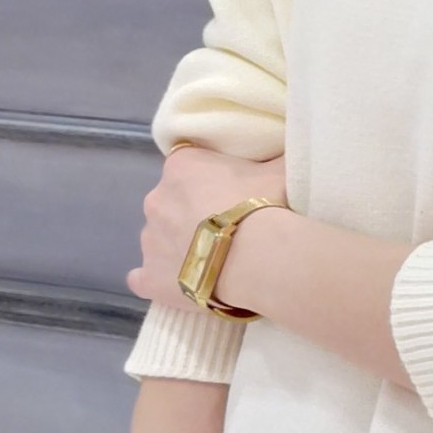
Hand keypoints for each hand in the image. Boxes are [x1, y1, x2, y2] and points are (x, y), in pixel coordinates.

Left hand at [128, 144, 286, 307]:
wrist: (261, 260)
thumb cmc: (270, 207)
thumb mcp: (282, 171)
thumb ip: (277, 158)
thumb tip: (288, 146)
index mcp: (182, 166)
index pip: (189, 165)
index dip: (210, 181)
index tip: (233, 195)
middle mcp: (157, 198)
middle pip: (172, 202)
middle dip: (195, 214)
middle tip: (231, 230)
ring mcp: (149, 240)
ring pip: (161, 239)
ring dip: (182, 247)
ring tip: (218, 262)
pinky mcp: (149, 277)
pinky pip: (144, 278)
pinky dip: (160, 280)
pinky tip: (183, 285)